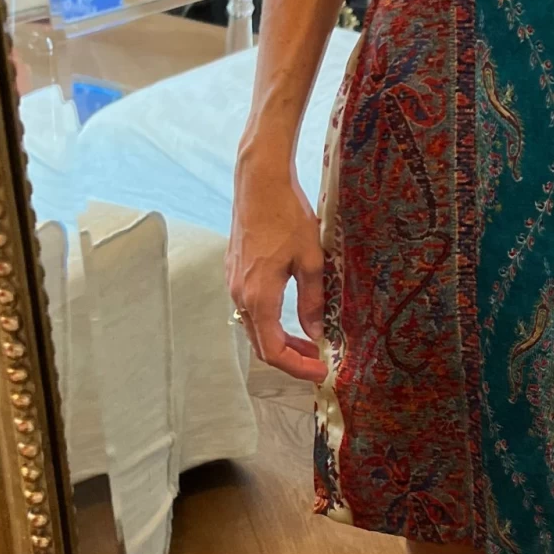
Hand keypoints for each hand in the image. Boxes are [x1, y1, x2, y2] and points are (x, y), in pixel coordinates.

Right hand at [227, 153, 327, 384]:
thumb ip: (313, 301)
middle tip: (318, 361)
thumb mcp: (310, 260)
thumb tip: (317, 332)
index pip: (273, 350)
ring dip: (280, 339)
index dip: (297, 367)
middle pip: (261, 344)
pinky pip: (250, 308)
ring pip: (255, 327)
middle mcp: (240, 295)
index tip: (320, 371)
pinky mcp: (235, 271)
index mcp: (259, 297)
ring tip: (309, 340)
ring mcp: (234, 283)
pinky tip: (290, 315)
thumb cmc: (285, 215)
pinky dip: (270, 321)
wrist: (259, 182)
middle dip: (290, 358)